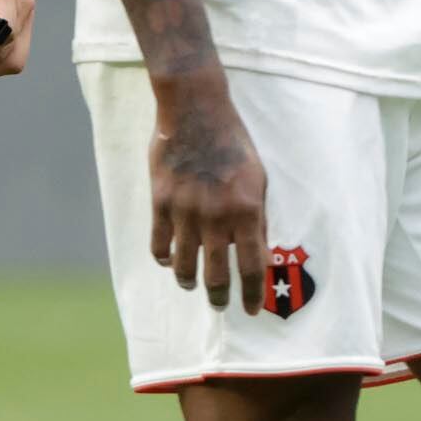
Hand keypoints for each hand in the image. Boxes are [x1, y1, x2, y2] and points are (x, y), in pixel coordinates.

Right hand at [147, 71, 269, 312]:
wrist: (195, 110)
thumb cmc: (233, 143)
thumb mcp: (258, 179)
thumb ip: (258, 218)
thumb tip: (261, 253)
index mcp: (246, 210)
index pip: (252, 267)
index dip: (252, 294)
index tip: (251, 310)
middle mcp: (216, 216)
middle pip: (217, 275)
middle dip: (219, 298)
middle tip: (220, 304)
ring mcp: (185, 211)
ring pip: (184, 267)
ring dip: (189, 282)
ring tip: (192, 285)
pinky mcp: (160, 202)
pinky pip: (159, 245)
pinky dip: (164, 258)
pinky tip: (169, 260)